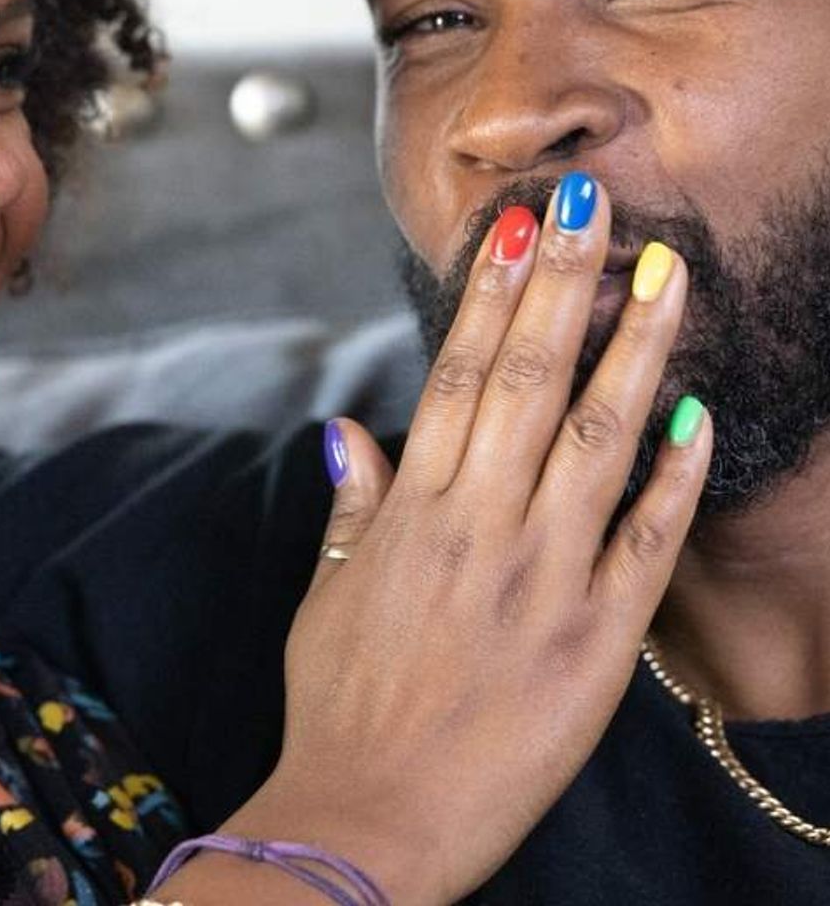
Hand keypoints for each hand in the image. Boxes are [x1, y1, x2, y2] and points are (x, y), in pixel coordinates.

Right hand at [182, 176, 710, 904]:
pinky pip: (645, 545)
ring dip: (634, 349)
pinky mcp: (595, 644)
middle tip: (593, 201)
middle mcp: (480, 526)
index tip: (519, 225)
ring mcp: (542, 581)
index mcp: (414, 510)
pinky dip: (672, 476)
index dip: (492, 292)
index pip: (460, 374)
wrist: (368, 821)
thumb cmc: (340, 703)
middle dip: (564, 282)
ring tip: (665, 272)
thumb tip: (349, 429)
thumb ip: (352, 506)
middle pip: (531, 379)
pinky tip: (696, 412)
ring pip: (596, 439)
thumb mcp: (328, 595)